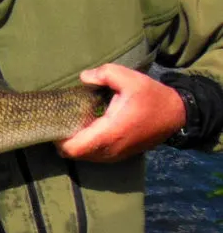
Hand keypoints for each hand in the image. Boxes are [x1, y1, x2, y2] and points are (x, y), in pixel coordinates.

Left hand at [56, 64, 185, 162]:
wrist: (176, 115)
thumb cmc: (151, 96)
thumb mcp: (129, 78)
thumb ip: (104, 74)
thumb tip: (83, 77)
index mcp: (109, 133)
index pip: (74, 148)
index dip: (59, 139)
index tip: (55, 123)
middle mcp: (110, 150)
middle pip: (74, 154)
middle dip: (63, 141)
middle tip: (60, 121)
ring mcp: (115, 156)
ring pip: (83, 157)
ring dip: (74, 144)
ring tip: (71, 125)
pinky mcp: (119, 156)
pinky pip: (94, 156)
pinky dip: (86, 146)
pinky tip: (86, 129)